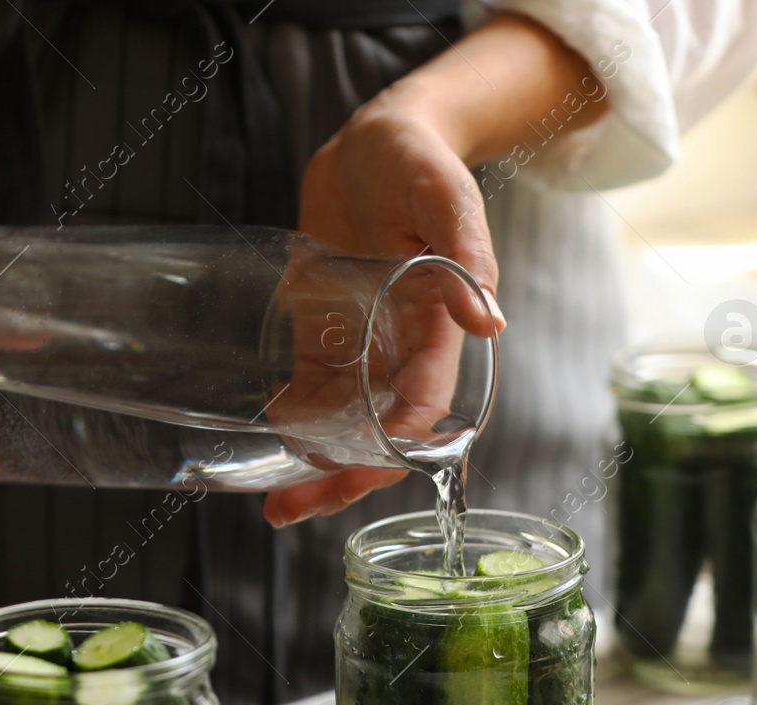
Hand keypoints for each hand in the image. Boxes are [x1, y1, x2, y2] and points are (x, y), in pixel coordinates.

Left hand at [266, 14, 600, 526]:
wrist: (376, 141)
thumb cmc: (419, 161)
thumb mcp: (444, 195)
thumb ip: (467, 253)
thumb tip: (488, 321)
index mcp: (439, 325)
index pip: (423, 403)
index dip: (394, 443)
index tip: (358, 471)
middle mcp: (403, 348)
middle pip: (381, 433)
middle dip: (345, 477)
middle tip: (292, 510)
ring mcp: (364, 344)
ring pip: (345, 424)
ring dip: (315, 466)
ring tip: (274, 506)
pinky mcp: (327, 331)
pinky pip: (313, 390)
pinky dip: (295, 421)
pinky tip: (268, 440)